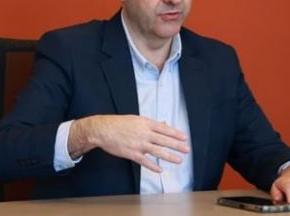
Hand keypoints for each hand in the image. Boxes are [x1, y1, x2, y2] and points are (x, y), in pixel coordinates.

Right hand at [68, 115, 189, 172]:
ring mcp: (138, 144)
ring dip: (169, 156)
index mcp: (145, 123)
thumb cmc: (119, 123)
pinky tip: (160, 170)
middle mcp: (143, 133)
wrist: (102, 130)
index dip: (175, 133)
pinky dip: (153, 166)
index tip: (184, 137)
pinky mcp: (132, 154)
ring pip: (157, 151)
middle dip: (177, 145)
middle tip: (187, 149)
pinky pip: (145, 162)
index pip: (164, 128)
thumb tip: (164, 124)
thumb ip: (150, 123)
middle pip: (164, 140)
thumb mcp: (135, 119)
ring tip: (179, 160)